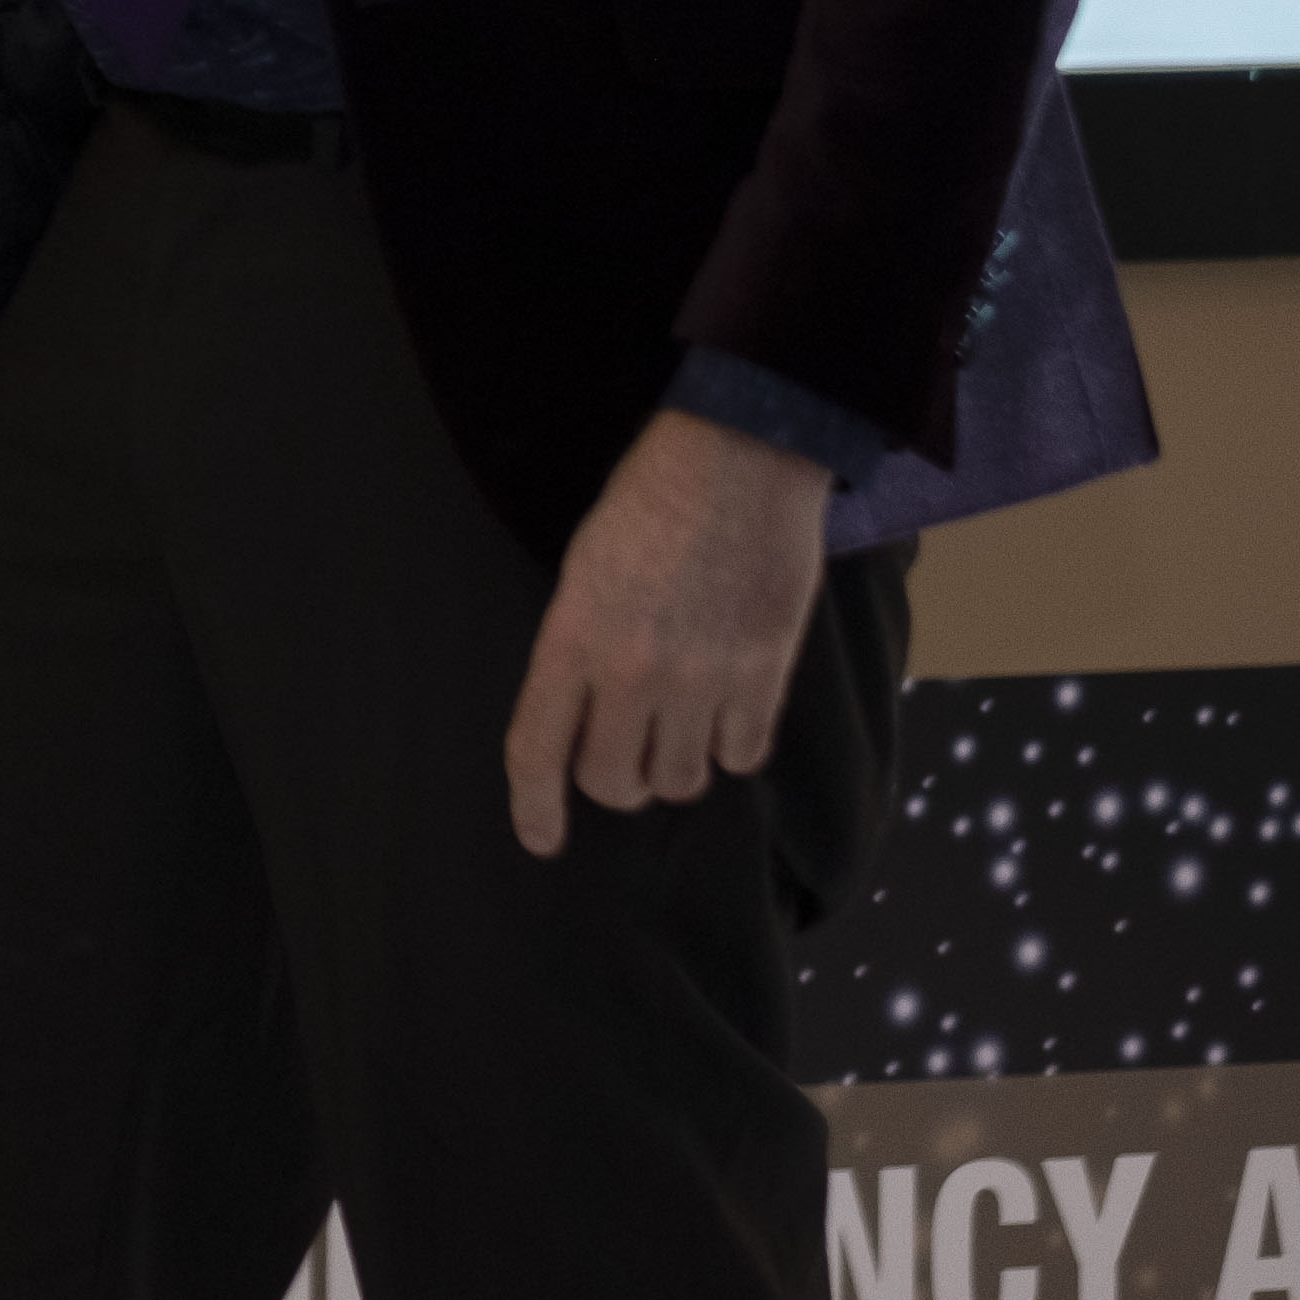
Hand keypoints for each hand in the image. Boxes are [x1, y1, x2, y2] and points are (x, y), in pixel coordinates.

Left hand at [500, 410, 836, 857]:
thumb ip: (577, 648)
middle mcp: (634, 671)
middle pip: (614, 783)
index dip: (533, 807)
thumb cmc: (649, 501)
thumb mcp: (583, 569)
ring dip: (675, 766)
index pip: (537, 750)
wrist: (740, 460)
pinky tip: (727, 712)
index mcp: (573, 638)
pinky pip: (743, 755)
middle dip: (614, 781)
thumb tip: (584, 716)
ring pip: (681, 781)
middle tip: (625, 753)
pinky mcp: (765, 674)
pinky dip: (732, 747)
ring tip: (679, 724)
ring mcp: (704, 677)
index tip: (541, 839)